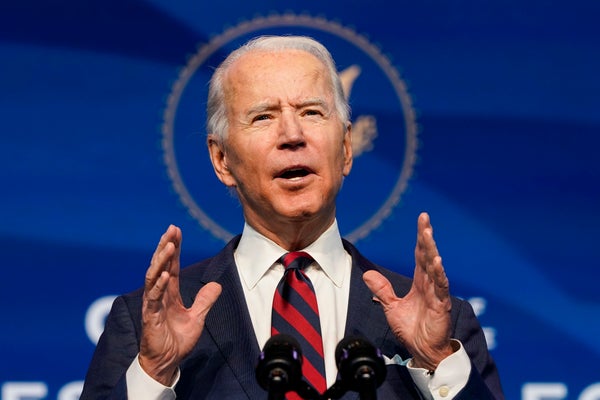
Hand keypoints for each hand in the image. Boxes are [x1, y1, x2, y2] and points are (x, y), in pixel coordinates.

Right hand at [139, 225, 221, 384]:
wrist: (166, 363)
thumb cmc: (177, 341)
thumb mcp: (197, 317)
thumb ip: (204, 301)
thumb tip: (216, 285)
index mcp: (169, 293)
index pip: (171, 265)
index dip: (174, 248)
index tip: (176, 230)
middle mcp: (159, 295)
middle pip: (160, 265)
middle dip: (165, 246)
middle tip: (171, 229)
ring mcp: (152, 305)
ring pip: (153, 277)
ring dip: (161, 261)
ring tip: (168, 246)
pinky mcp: (150, 317)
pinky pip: (152, 298)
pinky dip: (158, 286)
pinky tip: (165, 274)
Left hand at [363, 212, 452, 370]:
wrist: (422, 351)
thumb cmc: (412, 329)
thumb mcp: (391, 307)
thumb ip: (382, 290)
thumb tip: (366, 274)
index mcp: (420, 282)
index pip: (419, 255)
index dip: (420, 238)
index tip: (422, 220)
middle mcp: (430, 284)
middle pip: (427, 255)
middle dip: (426, 237)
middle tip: (424, 219)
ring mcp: (437, 293)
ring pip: (434, 268)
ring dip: (431, 251)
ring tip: (428, 235)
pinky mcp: (441, 306)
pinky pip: (440, 287)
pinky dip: (439, 275)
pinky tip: (437, 262)